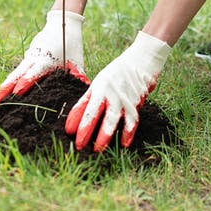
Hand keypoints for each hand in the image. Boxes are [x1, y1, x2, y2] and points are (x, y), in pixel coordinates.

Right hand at [0, 10, 88, 102]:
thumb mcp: (77, 61)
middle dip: (5, 89)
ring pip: (15, 72)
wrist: (62, 22)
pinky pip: (18, 69)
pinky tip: (7, 91)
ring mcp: (29, 56)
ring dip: (5, 85)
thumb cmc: (71, 42)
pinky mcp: (29, 56)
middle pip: (16, 75)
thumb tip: (84, 91)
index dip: (25, 83)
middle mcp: (33, 59)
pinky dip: (11, 80)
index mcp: (45, 60)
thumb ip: (78, 77)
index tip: (17, 94)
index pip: (32, 73)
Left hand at [65, 31, 171, 151]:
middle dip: (88, 131)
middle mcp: (111, 94)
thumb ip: (88, 101)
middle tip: (79, 147)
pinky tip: (124, 144)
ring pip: (114, 120)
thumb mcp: (99, 83)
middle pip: (98, 115)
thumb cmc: (116, 74)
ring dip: (106, 135)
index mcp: (99, 88)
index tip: (69, 133)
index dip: (78, 120)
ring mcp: (124, 99)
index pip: (86, 107)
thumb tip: (74, 119)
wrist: (141, 60)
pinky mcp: (137, 103)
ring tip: (99, 149)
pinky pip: (132, 120)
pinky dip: (128, 133)